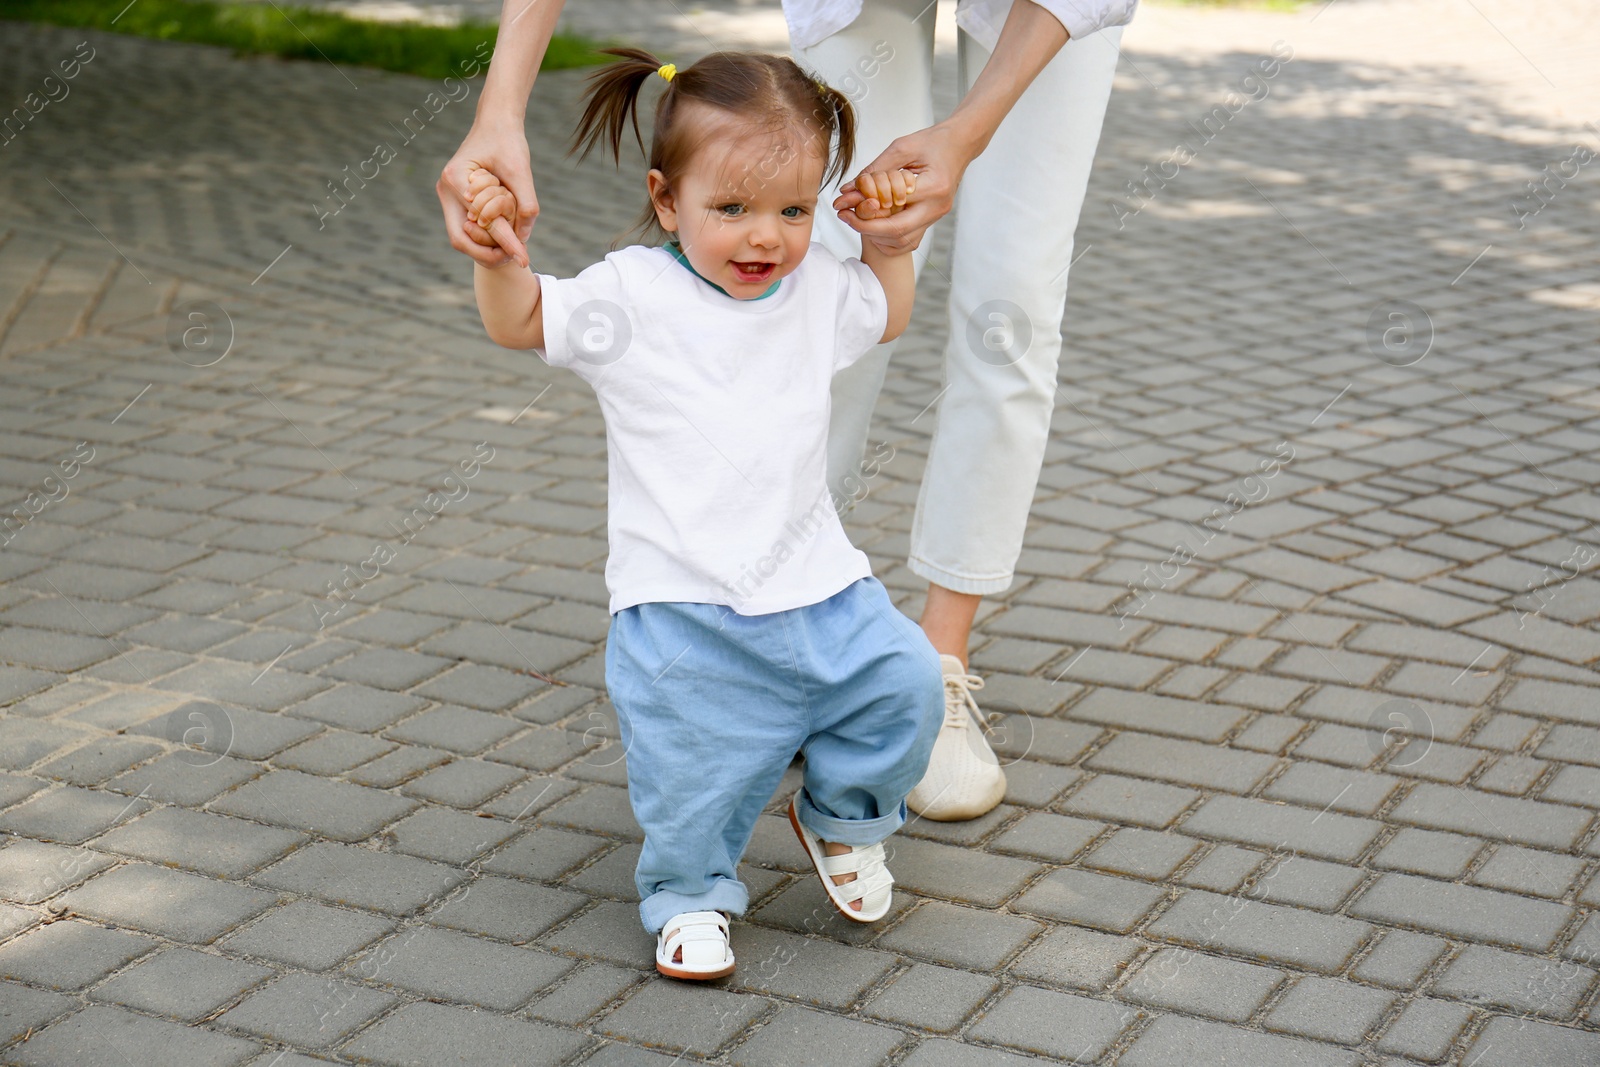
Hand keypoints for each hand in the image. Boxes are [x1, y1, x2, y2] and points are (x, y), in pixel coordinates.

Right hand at [439, 120, 533, 267]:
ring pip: (462, 236)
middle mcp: (446, 189)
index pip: (480, 222)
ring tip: (514, 246)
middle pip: (461, 238)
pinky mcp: (455, 199)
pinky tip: (506, 236)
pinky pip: (467, 227)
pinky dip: (486, 236)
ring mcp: (448, 195)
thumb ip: (525, 205)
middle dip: (488, 252)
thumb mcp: (522, 171)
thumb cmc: (508, 141)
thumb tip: (524, 239)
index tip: (523, 258)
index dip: (503, 243)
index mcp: (456, 178)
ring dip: (487, 245)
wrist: (496, 123)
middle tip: (516, 257)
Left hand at [835, 121, 975, 239]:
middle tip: (845, 216)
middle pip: (897, 232)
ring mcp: (936, 216)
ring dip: (877, 235)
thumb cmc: (933, 141)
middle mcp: (937, 207)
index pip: (892, 207)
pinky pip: (909, 240)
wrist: (960, 144)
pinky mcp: (933, 219)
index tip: (843, 205)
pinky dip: (889, 238)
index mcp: (934, 187)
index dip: (864, 210)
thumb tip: (848, 190)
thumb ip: (875, 170)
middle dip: (866, 228)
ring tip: (859, 219)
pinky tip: (876, 224)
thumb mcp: (901, 147)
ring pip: (903, 242)